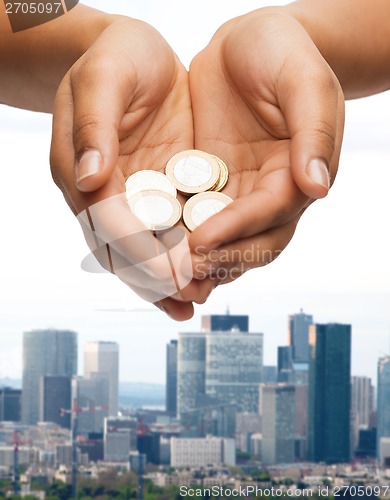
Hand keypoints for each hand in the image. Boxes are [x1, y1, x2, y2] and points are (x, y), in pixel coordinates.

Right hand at [50, 18, 213, 319]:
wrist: (135, 53)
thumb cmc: (113, 58)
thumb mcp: (101, 80)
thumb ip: (94, 126)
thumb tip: (89, 179)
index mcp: (82, 173)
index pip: (108, 221)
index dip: (136, 250)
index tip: (165, 275)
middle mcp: (107, 193)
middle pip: (126, 246)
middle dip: (156, 276)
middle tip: (188, 299)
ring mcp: (136, 194)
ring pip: (150, 246)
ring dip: (171, 276)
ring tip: (197, 300)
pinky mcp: (162, 188)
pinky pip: (174, 227)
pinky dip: (187, 252)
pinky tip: (208, 272)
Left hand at [188, 9, 343, 283]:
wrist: (247, 42)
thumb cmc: (281, 52)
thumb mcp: (304, 82)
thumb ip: (314, 132)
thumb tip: (317, 187)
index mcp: (299, 173)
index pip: (272, 212)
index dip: (239, 229)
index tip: (202, 242)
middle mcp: (271, 192)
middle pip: (253, 240)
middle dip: (221, 259)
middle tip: (183, 273)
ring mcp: (240, 192)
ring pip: (226, 240)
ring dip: (201, 263)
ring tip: (168, 277)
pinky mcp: (210, 185)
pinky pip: (196, 218)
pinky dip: (180, 238)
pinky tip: (156, 250)